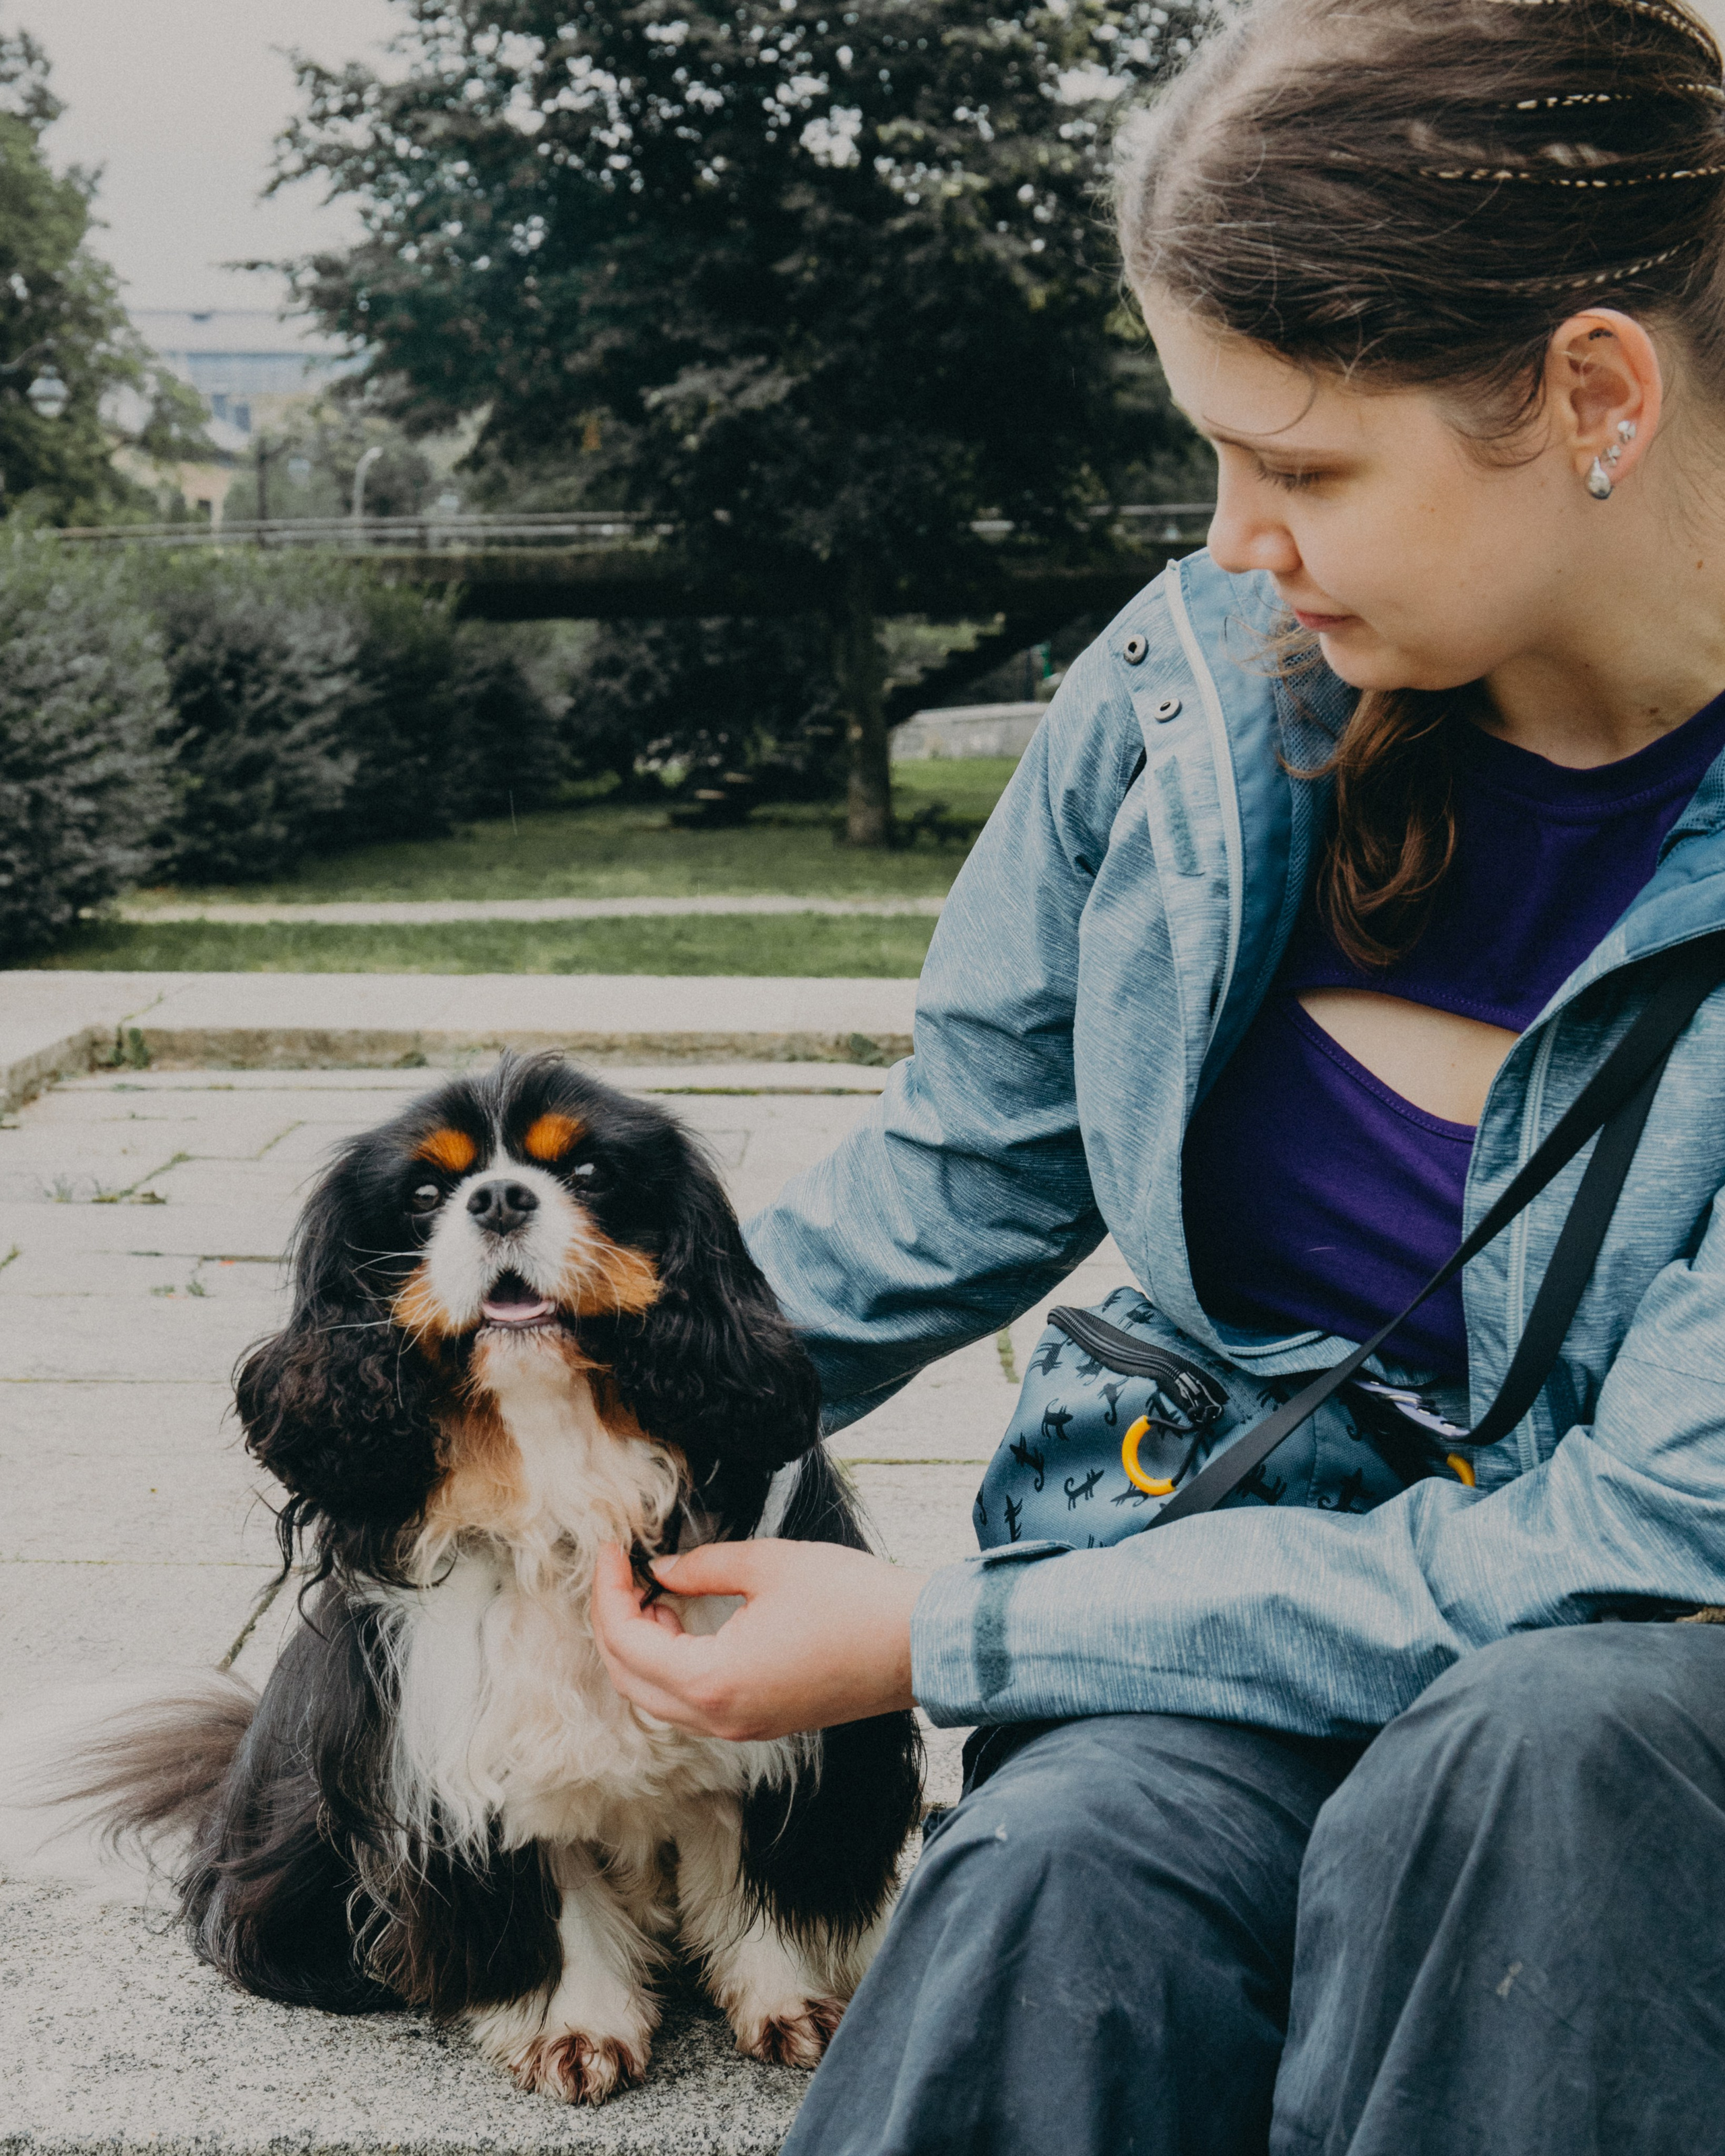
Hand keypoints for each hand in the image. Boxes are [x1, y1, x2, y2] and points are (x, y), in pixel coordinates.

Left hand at [591, 1538, 926, 1741]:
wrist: (917, 1644)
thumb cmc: (852, 1599)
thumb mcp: (770, 1563)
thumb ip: (703, 1566)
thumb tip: (661, 1570)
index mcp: (714, 1680)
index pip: (627, 1643)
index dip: (607, 1592)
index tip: (610, 1551)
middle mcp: (719, 1718)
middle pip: (630, 1681)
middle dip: (612, 1624)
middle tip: (617, 1574)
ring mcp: (741, 1729)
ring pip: (656, 1700)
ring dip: (639, 1649)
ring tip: (653, 1595)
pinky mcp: (760, 1724)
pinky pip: (690, 1706)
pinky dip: (670, 1668)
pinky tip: (684, 1625)